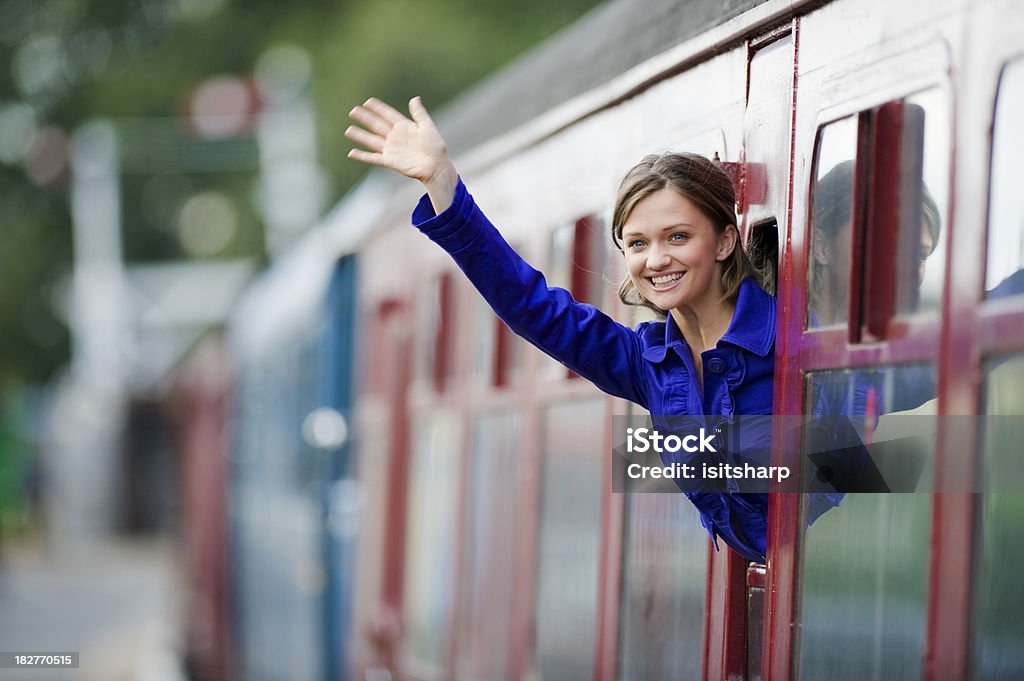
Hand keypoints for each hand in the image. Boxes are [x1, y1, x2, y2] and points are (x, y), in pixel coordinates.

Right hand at [346, 97, 456, 211]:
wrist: (436, 166)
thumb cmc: (436, 147)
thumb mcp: (428, 126)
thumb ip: (419, 113)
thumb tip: (415, 98)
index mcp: (405, 127)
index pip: (388, 115)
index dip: (378, 108)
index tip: (368, 101)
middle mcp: (396, 137)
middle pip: (376, 125)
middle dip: (365, 118)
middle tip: (353, 111)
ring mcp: (391, 149)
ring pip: (371, 140)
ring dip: (360, 136)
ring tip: (348, 130)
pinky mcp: (390, 161)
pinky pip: (373, 158)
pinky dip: (362, 156)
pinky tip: (351, 153)